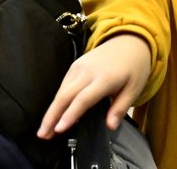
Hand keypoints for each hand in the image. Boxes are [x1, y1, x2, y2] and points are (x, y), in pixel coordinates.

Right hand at [37, 33, 151, 138]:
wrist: (128, 41)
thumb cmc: (134, 68)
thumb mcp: (134, 89)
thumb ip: (120, 108)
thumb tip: (110, 127)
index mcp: (104, 79)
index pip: (83, 99)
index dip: (70, 115)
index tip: (58, 129)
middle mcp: (87, 72)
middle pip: (65, 95)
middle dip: (52, 116)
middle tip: (42, 135)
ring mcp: (79, 66)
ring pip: (61, 90)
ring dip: (51, 110)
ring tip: (45, 130)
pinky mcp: (75, 65)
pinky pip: (63, 84)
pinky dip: (57, 100)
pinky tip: (54, 114)